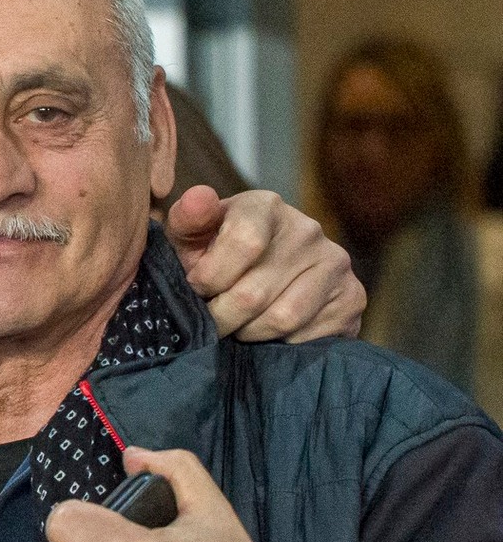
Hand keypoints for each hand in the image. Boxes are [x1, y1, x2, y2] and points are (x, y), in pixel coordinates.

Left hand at [165, 186, 363, 341]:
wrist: (267, 273)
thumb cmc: (216, 253)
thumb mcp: (193, 235)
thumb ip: (188, 220)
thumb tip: (199, 198)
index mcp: (265, 206)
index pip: (244, 243)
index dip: (210, 278)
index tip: (197, 288)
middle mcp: (307, 229)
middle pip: (254, 293)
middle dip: (221, 316)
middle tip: (212, 319)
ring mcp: (335, 262)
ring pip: (281, 319)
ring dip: (249, 332)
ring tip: (238, 324)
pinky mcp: (352, 296)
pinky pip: (307, 336)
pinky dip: (280, 343)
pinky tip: (269, 330)